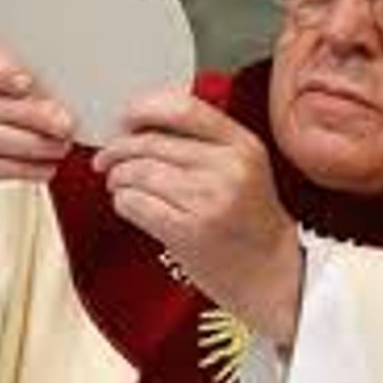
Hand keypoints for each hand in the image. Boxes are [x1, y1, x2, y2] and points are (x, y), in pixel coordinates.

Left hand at [93, 89, 302, 346]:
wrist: (275, 275)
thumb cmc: (252, 222)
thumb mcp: (246, 168)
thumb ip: (207, 141)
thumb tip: (144, 124)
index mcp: (243, 145)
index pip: (183, 108)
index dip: (144, 110)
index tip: (127, 120)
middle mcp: (228, 168)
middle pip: (151, 142)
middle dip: (118, 149)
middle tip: (107, 158)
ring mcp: (208, 201)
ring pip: (138, 172)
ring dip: (117, 177)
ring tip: (117, 184)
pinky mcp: (188, 233)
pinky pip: (135, 204)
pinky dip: (122, 201)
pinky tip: (128, 204)